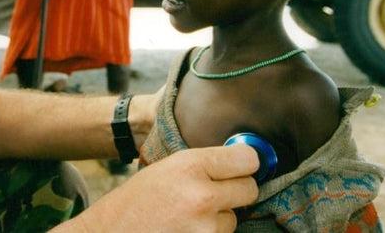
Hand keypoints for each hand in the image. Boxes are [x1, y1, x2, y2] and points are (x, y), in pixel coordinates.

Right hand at [54, 145, 258, 231]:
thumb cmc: (135, 201)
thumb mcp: (166, 168)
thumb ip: (202, 164)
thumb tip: (245, 160)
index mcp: (190, 166)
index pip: (247, 159)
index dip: (245, 162)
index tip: (243, 164)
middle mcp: (202, 196)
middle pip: (249, 189)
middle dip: (236, 190)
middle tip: (214, 192)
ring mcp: (205, 228)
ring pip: (233, 218)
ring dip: (218, 218)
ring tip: (187, 217)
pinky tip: (185, 229)